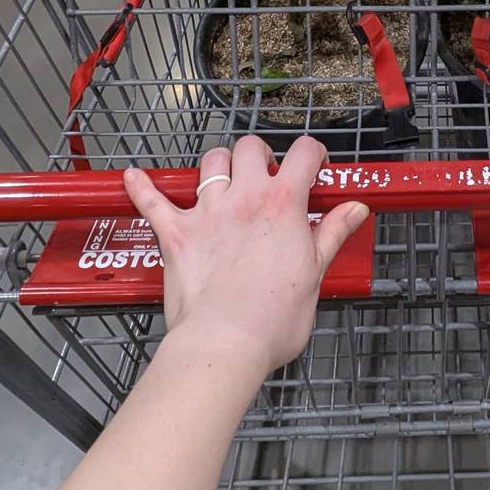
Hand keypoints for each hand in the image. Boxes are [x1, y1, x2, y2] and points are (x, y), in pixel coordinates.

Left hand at [123, 135, 368, 382]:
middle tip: (266, 176)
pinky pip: (153, 202)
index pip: (303, 154)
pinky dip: (142, 188)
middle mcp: (245, 197)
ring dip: (218, 165)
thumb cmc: (274, 318)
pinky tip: (133, 178)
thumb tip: (356, 209)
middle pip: (250, 147)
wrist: (226, 343)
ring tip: (224, 180)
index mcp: (283, 204)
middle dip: (260, 154)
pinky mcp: (176, 233)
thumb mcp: (315, 273)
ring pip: (210, 163)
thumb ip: (333, 233)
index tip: (314, 166)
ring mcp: (207, 212)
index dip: (312, 154)